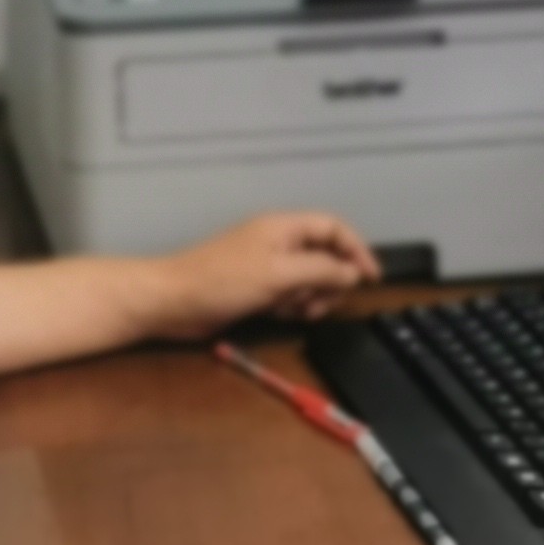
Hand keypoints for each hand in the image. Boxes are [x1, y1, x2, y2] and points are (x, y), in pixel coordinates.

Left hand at [139, 211, 379, 336]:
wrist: (173, 302)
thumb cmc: (221, 281)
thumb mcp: (279, 274)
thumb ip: (321, 270)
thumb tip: (352, 272)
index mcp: (284, 228)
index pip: (333, 229)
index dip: (356, 250)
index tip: (370, 278)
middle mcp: (278, 243)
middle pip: (325, 257)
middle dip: (329, 282)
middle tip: (318, 304)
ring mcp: (267, 267)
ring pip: (308, 281)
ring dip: (309, 298)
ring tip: (292, 312)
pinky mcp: (257, 289)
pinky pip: (289, 296)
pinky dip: (290, 307)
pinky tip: (277, 316)